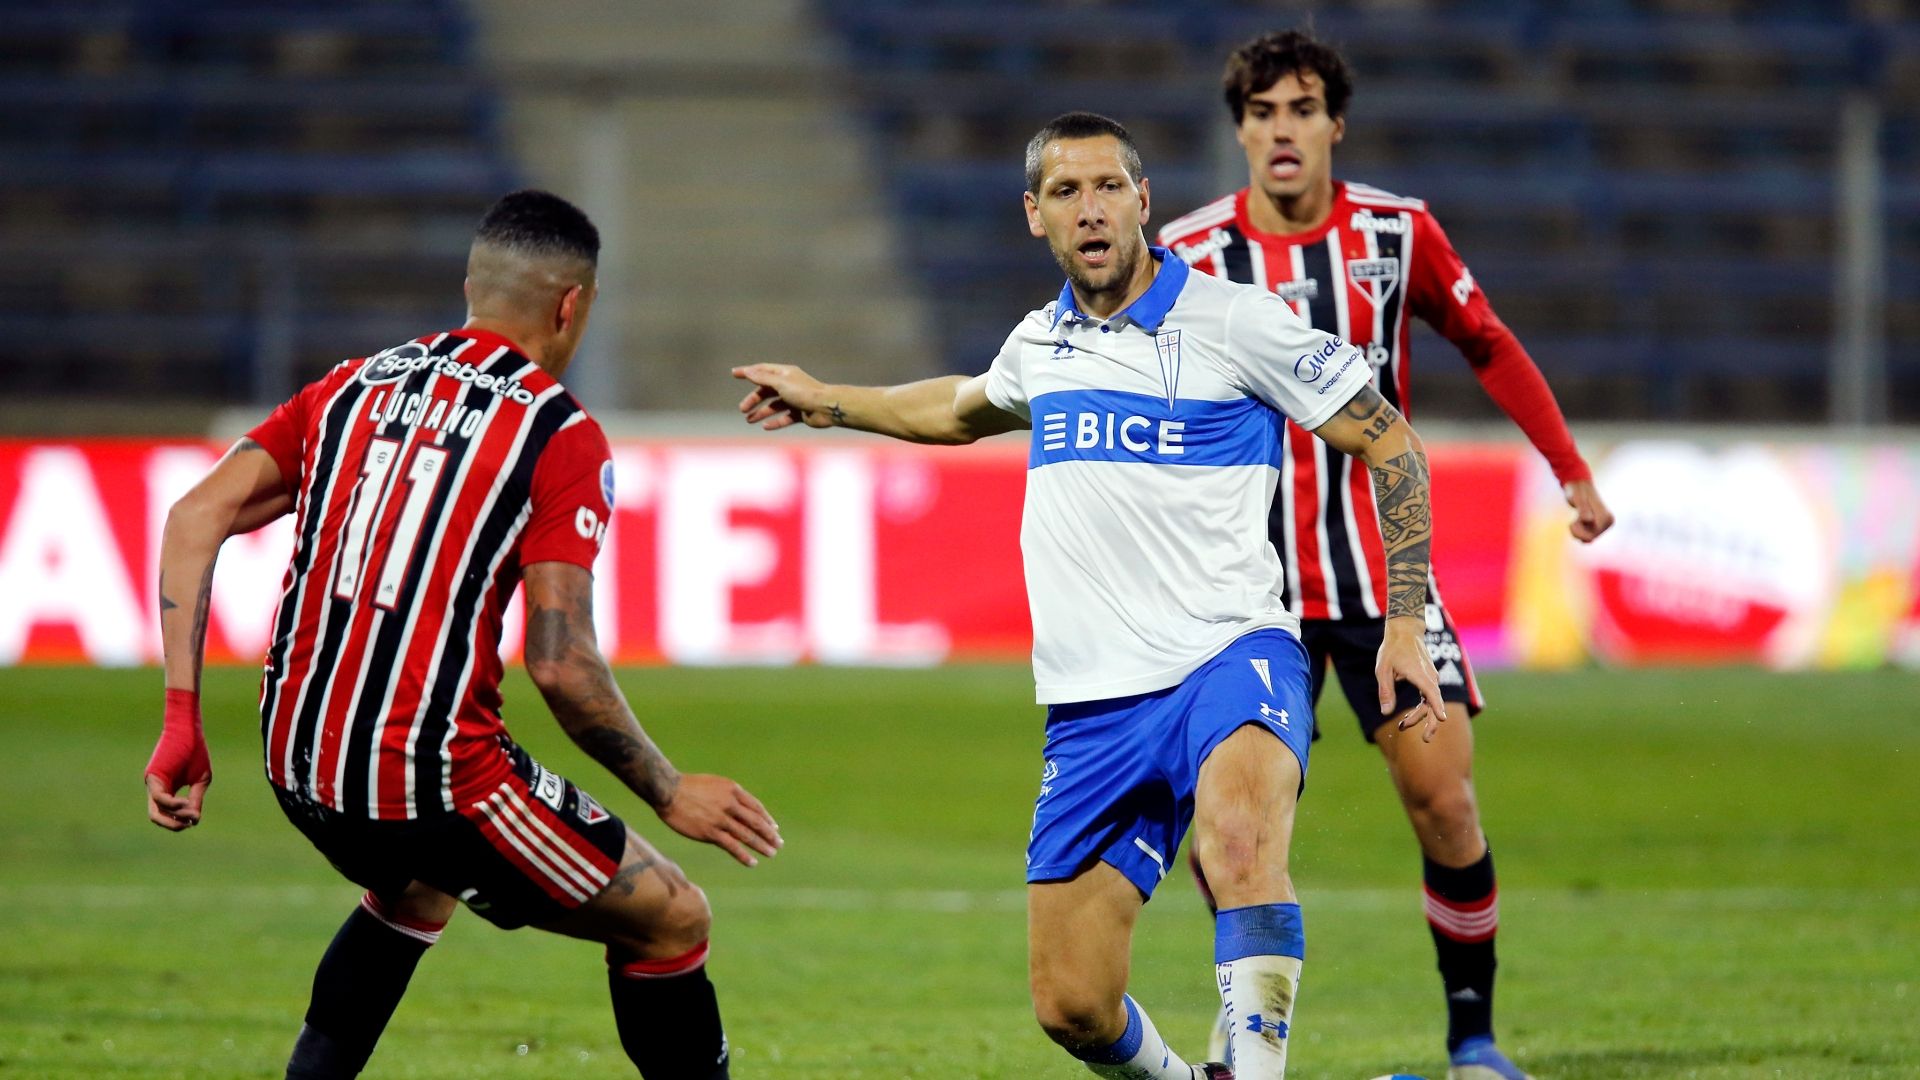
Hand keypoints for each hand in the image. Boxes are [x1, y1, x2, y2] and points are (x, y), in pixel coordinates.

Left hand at [145, 690, 210, 830]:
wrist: (188, 730)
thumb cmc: (195, 752)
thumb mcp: (200, 780)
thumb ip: (195, 799)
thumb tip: (194, 820)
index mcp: (168, 789)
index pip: (168, 813)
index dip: (181, 820)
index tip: (196, 818)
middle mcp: (156, 788)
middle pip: (156, 816)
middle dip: (172, 825)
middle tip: (188, 825)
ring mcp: (152, 783)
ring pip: (156, 811)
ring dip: (175, 816)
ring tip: (191, 812)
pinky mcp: (152, 777)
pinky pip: (160, 798)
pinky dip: (173, 805)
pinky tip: (186, 804)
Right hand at [656, 773, 782, 866]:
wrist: (668, 791)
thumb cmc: (688, 786)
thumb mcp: (714, 784)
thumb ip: (728, 795)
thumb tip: (738, 808)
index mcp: (733, 790)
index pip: (756, 807)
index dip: (767, 819)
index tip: (774, 828)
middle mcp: (730, 804)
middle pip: (756, 822)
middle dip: (769, 834)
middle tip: (779, 844)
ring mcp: (721, 819)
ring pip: (747, 835)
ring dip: (761, 846)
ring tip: (772, 853)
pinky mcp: (710, 832)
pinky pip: (732, 846)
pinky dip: (744, 855)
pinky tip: (753, 862)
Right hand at [732, 364, 836, 430]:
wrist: (827, 407)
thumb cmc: (804, 392)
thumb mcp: (780, 383)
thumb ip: (763, 378)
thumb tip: (748, 371)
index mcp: (785, 374)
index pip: (762, 370)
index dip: (748, 372)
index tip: (734, 373)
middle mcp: (789, 385)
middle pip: (766, 391)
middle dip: (753, 399)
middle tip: (742, 409)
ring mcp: (795, 400)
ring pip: (774, 406)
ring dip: (761, 412)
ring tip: (749, 420)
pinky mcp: (800, 413)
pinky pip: (784, 418)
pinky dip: (775, 422)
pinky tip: (765, 427)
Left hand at [1376, 617, 1445, 742]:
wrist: (1405, 631)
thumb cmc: (1392, 649)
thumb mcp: (1382, 670)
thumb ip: (1385, 691)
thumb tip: (1385, 713)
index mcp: (1419, 675)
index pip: (1431, 693)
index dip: (1437, 707)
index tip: (1442, 718)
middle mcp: (1430, 677)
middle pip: (1434, 703)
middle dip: (1430, 722)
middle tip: (1426, 739)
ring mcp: (1431, 678)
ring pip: (1430, 702)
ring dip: (1419, 716)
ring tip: (1402, 727)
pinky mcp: (1429, 679)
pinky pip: (1428, 696)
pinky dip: (1421, 708)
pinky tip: (1408, 717)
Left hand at [1564, 478, 1613, 542]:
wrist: (1578, 486)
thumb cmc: (1577, 492)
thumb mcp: (1578, 499)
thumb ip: (1583, 509)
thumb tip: (1588, 520)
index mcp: (1607, 517)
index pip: (1591, 535)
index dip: (1579, 529)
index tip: (1576, 517)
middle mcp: (1608, 522)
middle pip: (1590, 538)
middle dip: (1578, 531)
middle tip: (1574, 518)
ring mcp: (1604, 525)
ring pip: (1588, 539)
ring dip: (1577, 531)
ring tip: (1575, 519)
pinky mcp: (1599, 527)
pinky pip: (1587, 538)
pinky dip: (1578, 533)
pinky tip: (1576, 523)